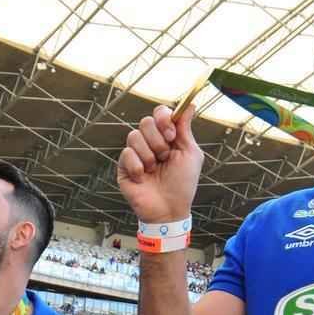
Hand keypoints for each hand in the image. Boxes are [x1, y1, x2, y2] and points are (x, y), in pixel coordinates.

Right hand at [116, 104, 202, 223]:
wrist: (169, 209)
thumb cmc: (182, 184)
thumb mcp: (190, 154)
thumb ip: (186, 129)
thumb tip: (190, 105)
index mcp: (166, 137)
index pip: (159, 113)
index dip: (163, 119)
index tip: (172, 134)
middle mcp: (150, 142)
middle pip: (145, 121)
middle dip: (158, 140)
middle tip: (165, 156)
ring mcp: (136, 154)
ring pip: (134, 136)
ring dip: (149, 154)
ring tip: (154, 169)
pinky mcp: (123, 166)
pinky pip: (126, 153)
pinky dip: (137, 166)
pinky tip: (143, 177)